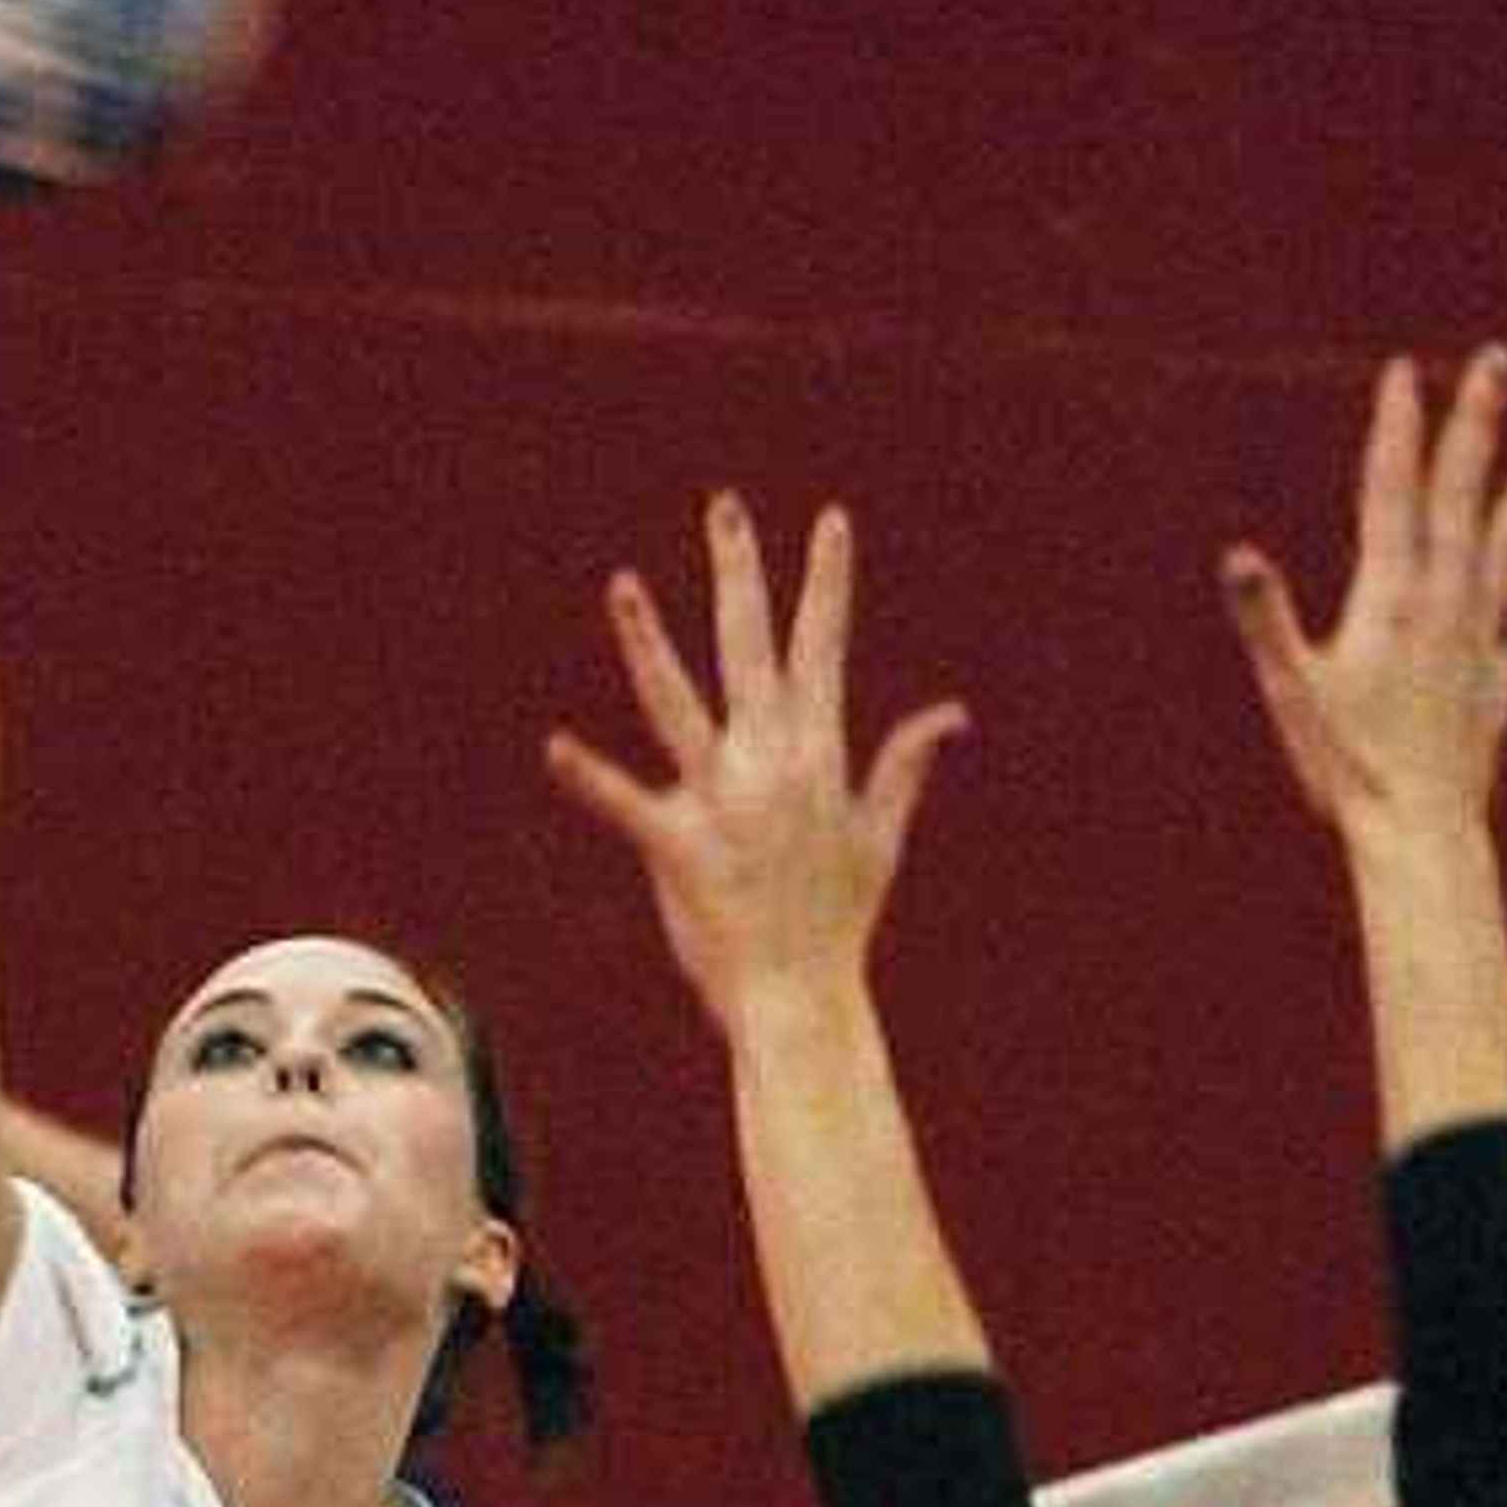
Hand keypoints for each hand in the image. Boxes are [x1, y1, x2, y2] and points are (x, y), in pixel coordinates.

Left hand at [547, 495, 967, 1031]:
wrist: (802, 998)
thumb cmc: (838, 923)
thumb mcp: (879, 836)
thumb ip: (906, 766)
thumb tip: (951, 715)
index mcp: (818, 753)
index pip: (822, 648)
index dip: (825, 582)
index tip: (828, 521)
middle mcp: (770, 762)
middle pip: (749, 648)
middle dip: (739, 572)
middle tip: (724, 508)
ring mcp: (722, 801)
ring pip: (677, 703)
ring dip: (648, 642)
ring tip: (623, 584)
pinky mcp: (678, 846)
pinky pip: (626, 804)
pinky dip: (591, 779)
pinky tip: (556, 748)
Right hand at [1221, 344, 1506, 845]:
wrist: (1414, 832)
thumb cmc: (1344, 767)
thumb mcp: (1292, 689)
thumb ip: (1266, 619)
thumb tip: (1239, 558)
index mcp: (1389, 596)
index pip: (1392, 493)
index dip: (1396, 429)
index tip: (1404, 372)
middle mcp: (1445, 603)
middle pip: (1462, 494)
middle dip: (1476, 424)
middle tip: (1496, 359)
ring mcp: (1480, 642)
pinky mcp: (1503, 688)